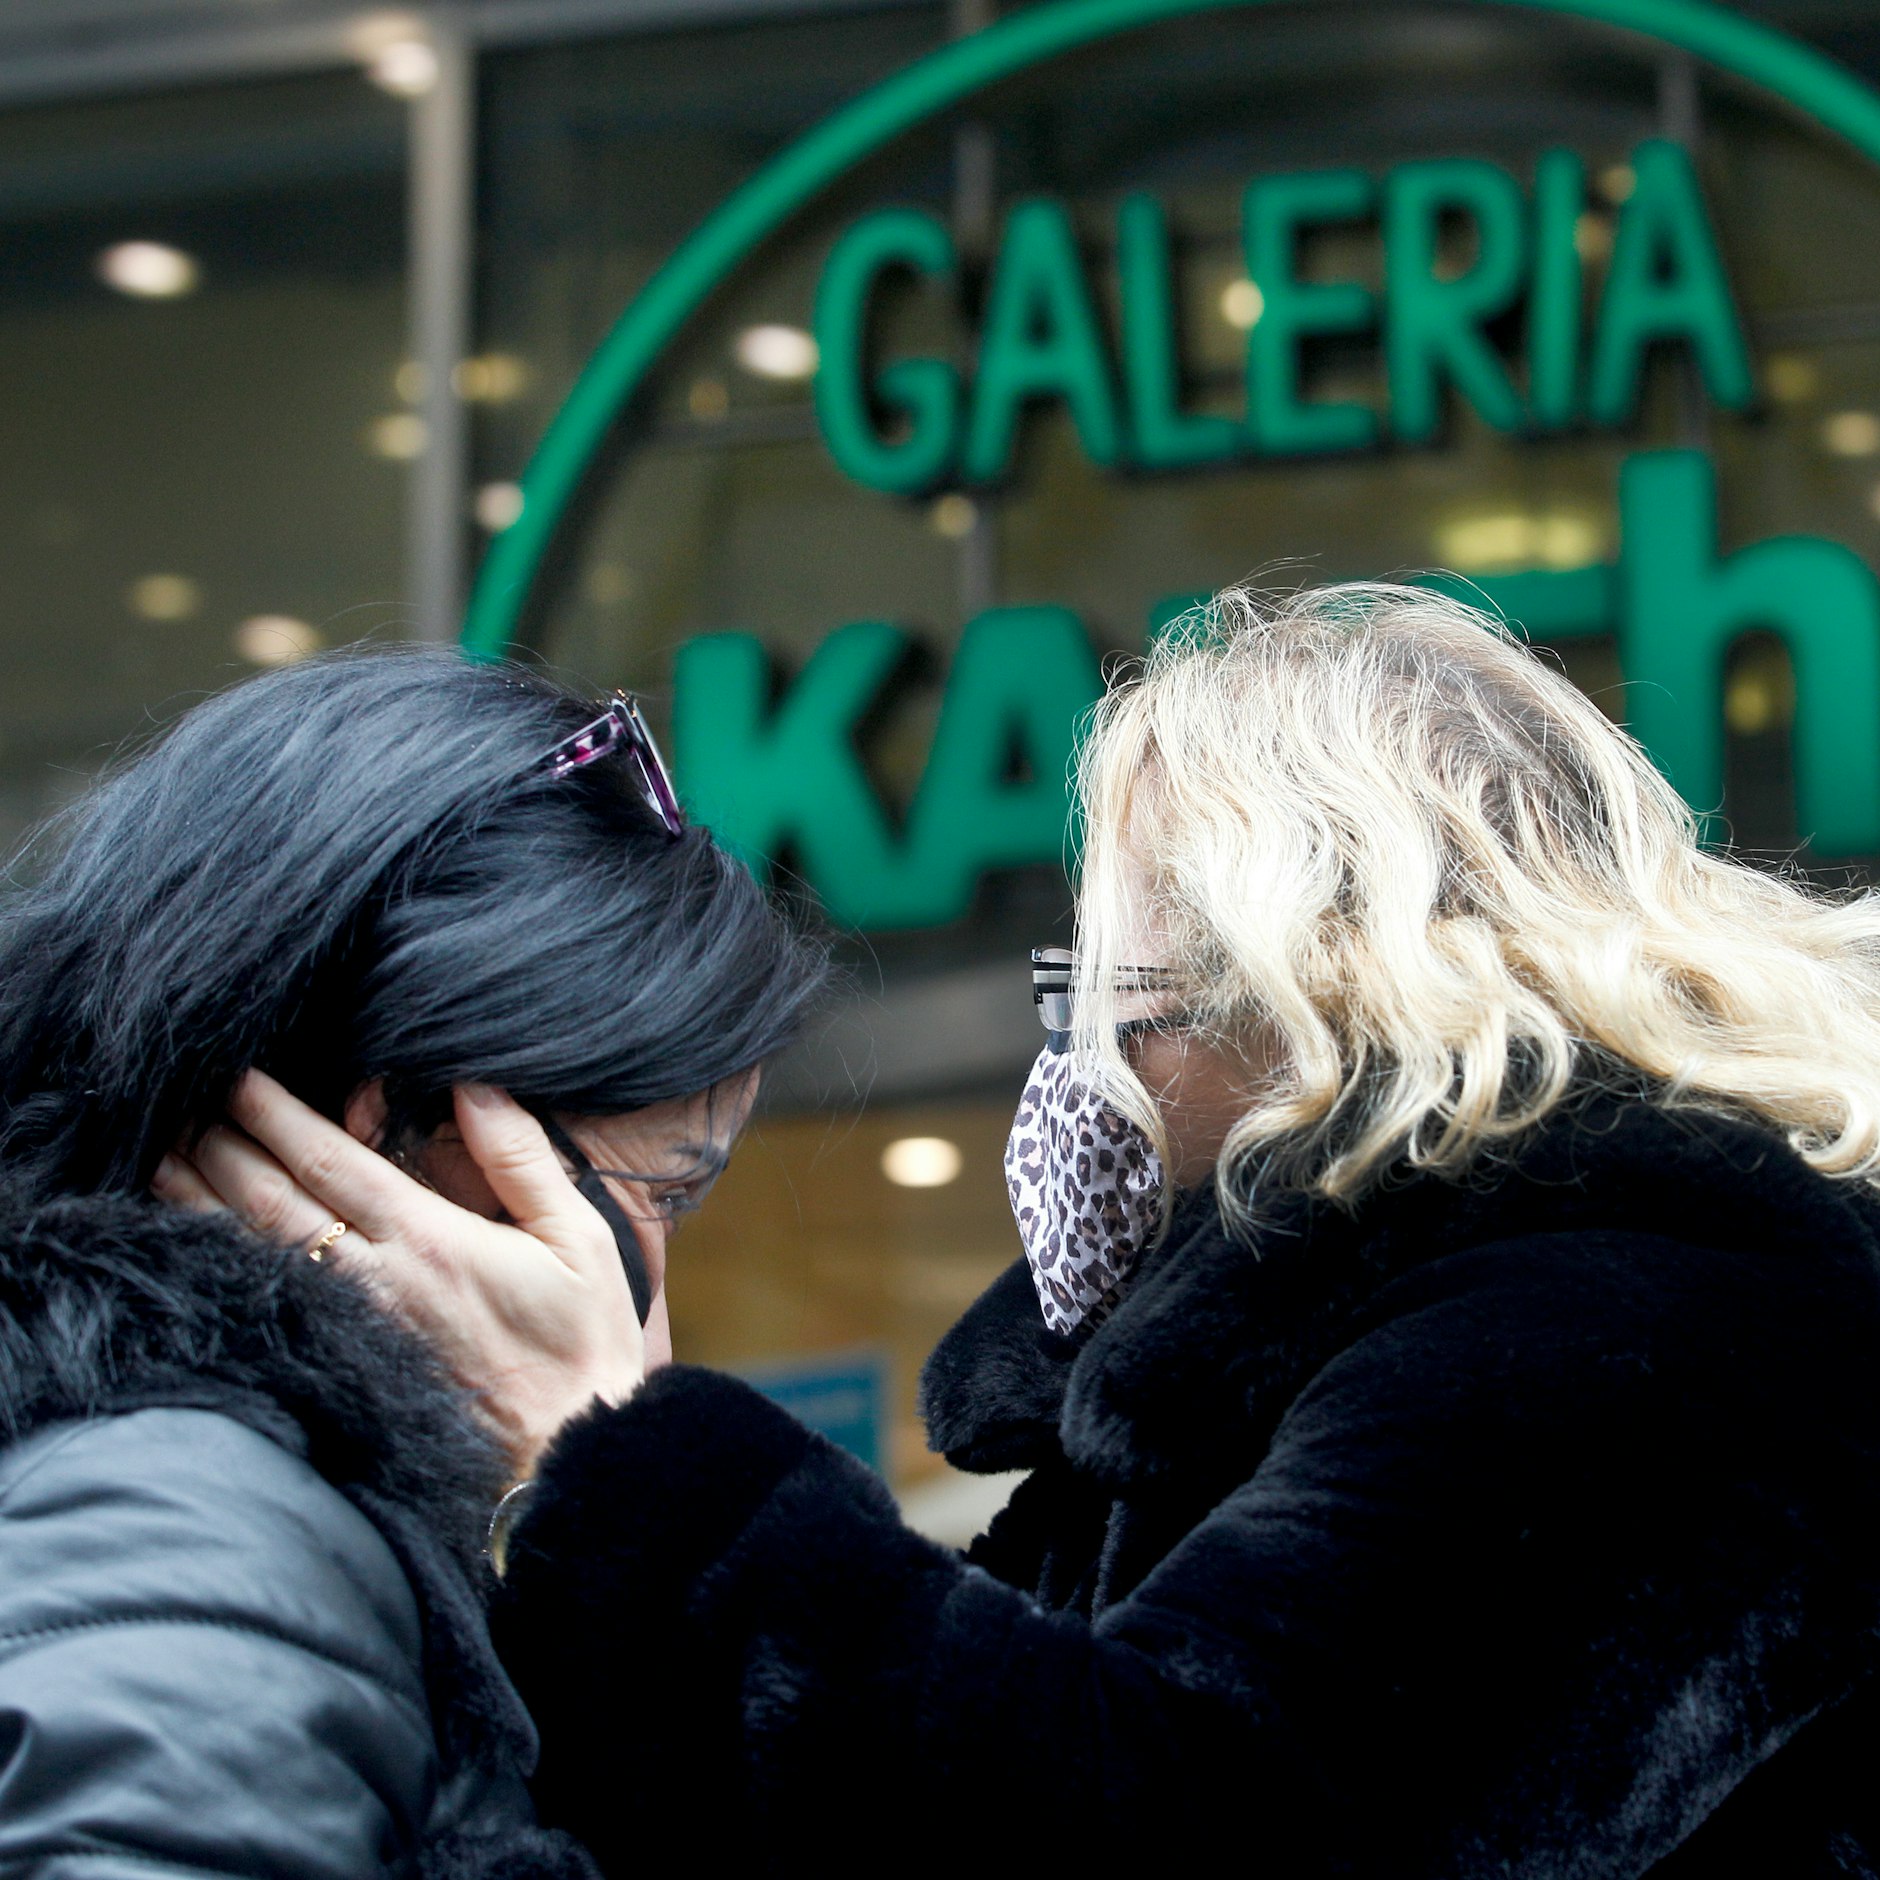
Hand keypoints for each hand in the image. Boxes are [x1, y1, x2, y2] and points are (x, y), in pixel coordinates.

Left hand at [153, 1071, 645, 1477]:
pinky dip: (220, 1265)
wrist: (564, 1458)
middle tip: (176, 1103)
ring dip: (200, 1202)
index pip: (331, 1162)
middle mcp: (374, 1281)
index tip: (237, 1075)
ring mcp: (348, 1329)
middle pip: (272, 1201)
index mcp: (429, 1240)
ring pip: (253, 1252)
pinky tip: (194, 1246)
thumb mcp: (579, 1240)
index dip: (277, 1114)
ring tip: (160, 1159)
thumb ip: (522, 1160)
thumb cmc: (580, 1346)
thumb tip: (476, 1087)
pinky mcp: (340, 1366)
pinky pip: (263, 1304)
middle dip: (220, 1145)